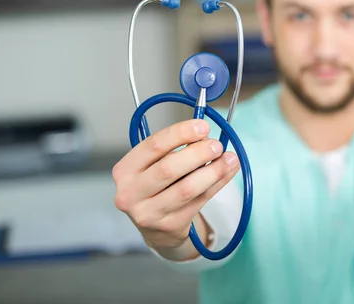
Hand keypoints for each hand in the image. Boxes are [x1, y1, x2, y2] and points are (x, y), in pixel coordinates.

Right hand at [112, 119, 239, 258]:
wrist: (155, 227)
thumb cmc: (155, 186)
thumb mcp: (154, 165)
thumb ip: (175, 149)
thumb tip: (205, 135)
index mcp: (125, 170)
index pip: (153, 146)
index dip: (180, 133)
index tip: (202, 126)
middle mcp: (131, 193)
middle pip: (169, 168)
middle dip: (198, 153)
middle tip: (217, 145)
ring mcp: (150, 213)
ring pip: (187, 188)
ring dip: (213, 171)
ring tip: (229, 158)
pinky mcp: (170, 225)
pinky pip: (200, 200)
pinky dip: (218, 183)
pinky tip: (228, 171)